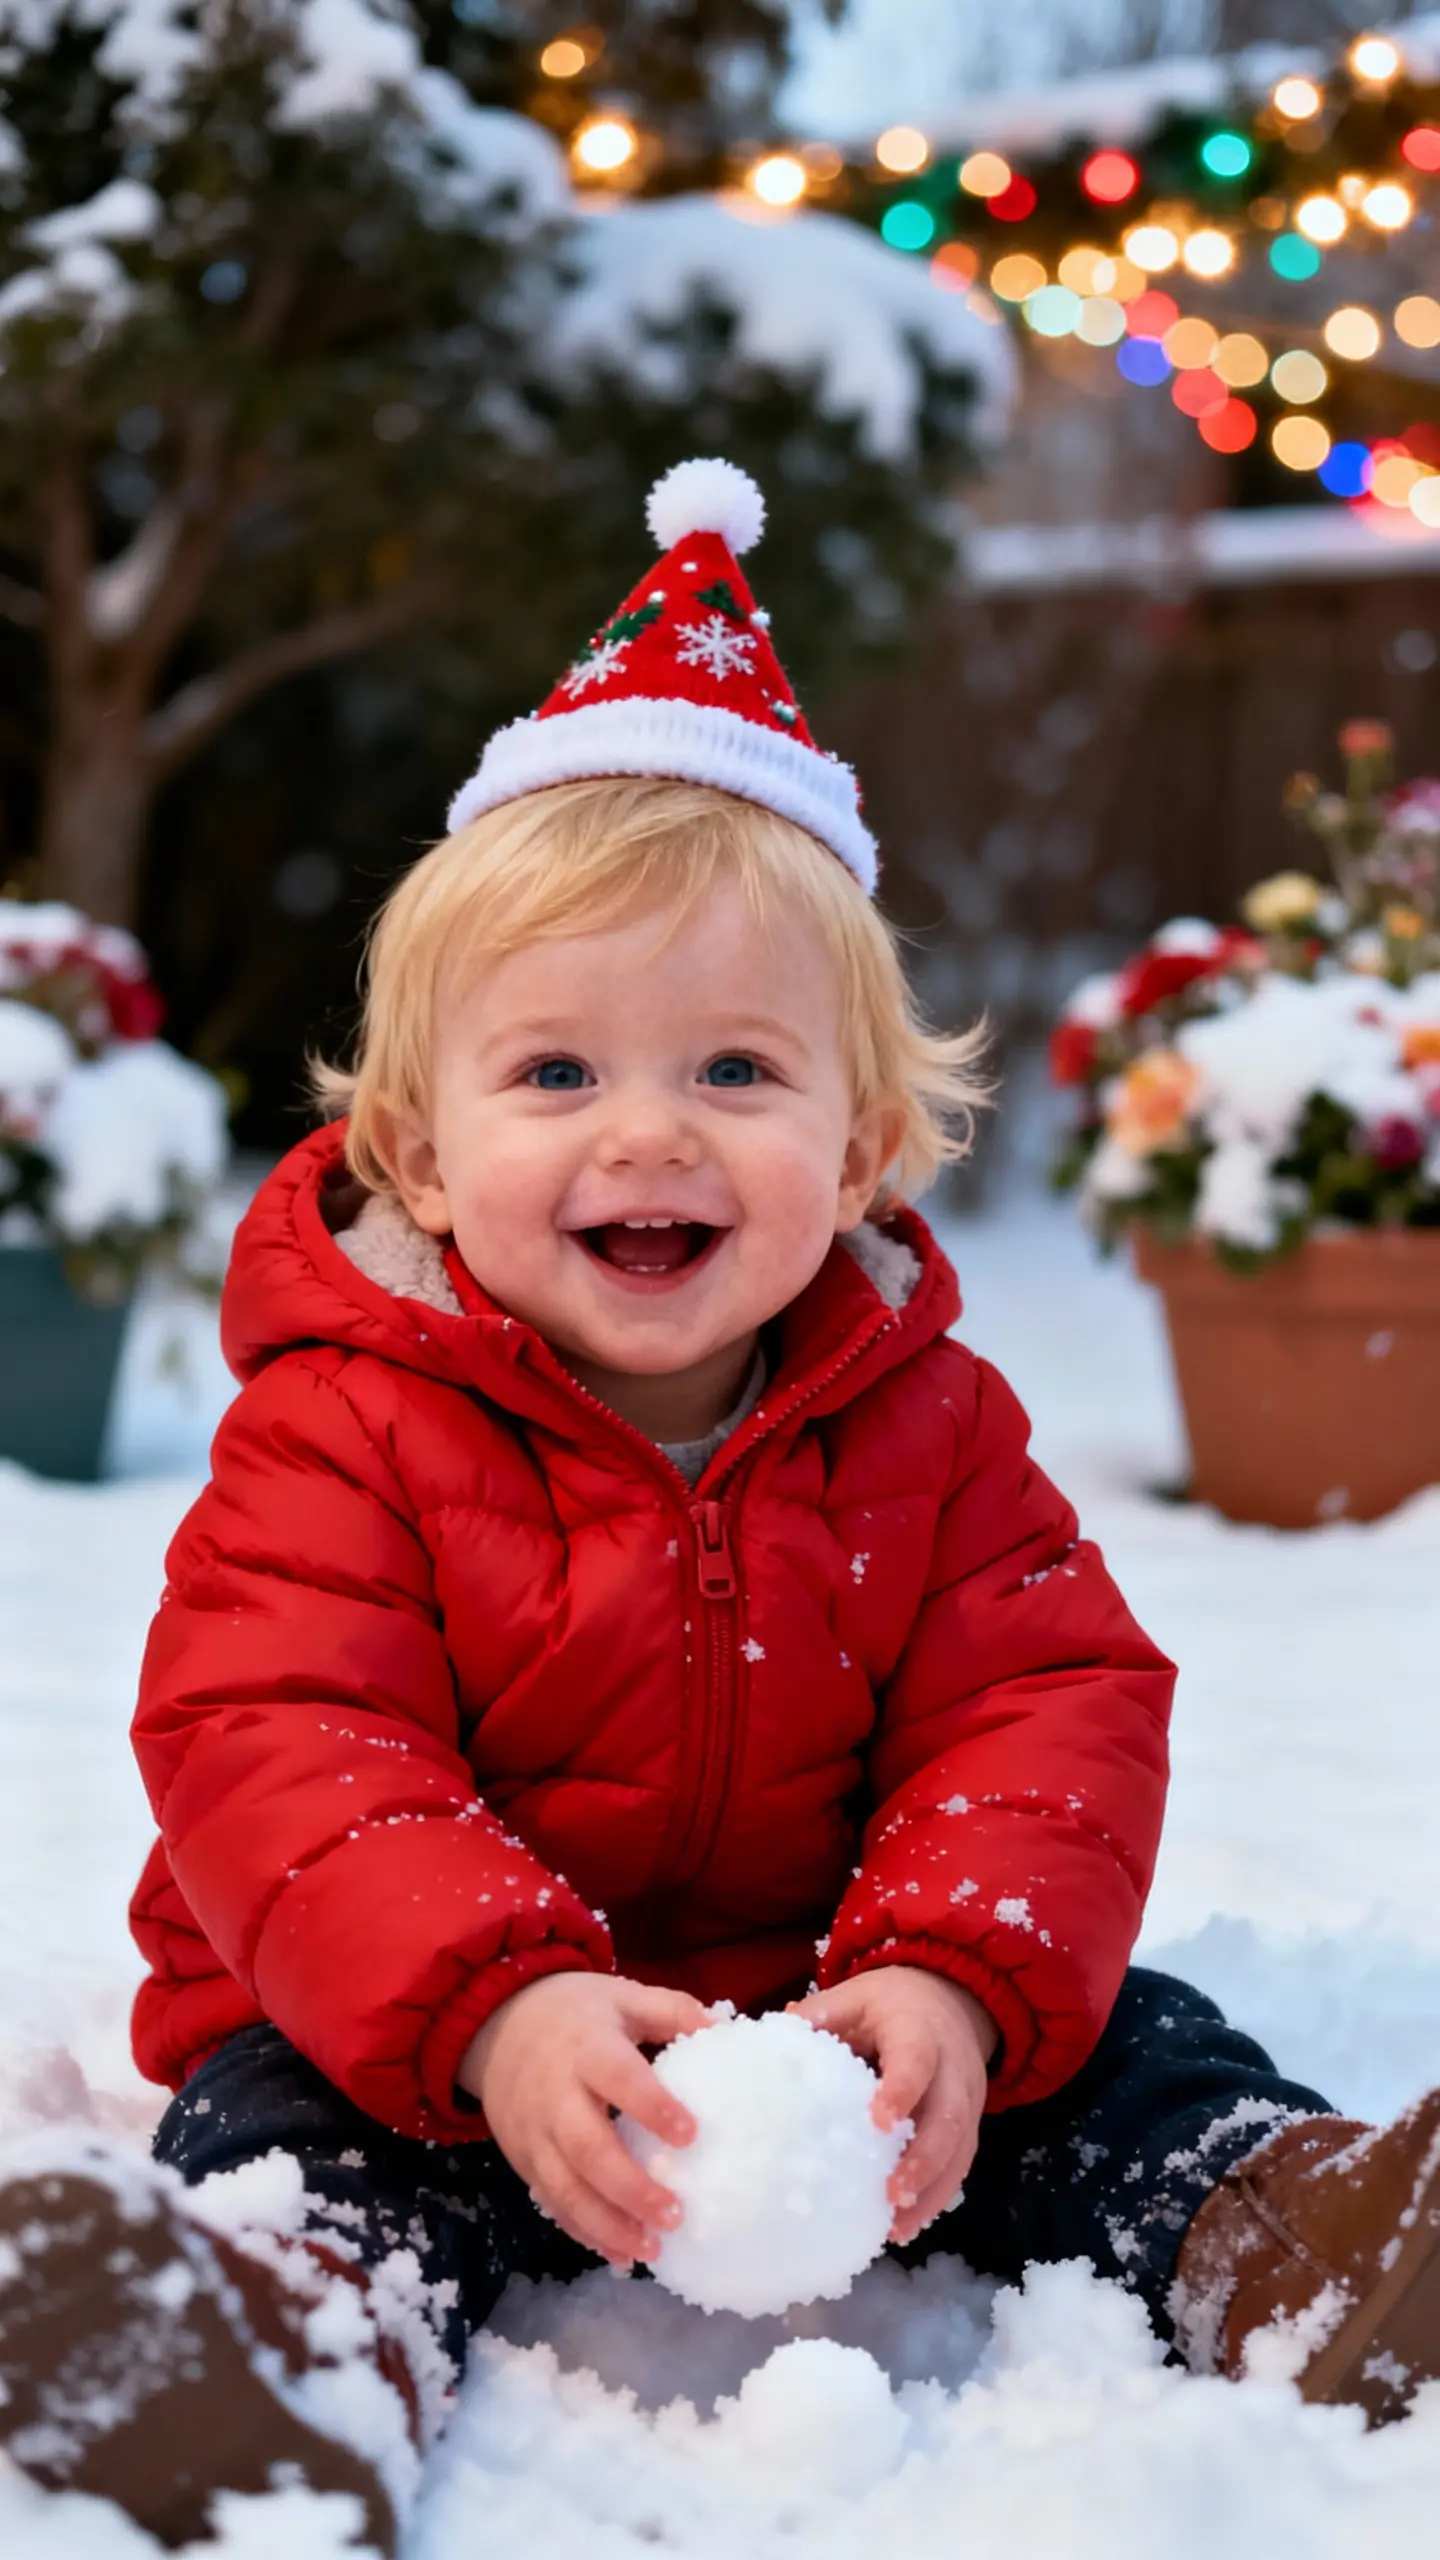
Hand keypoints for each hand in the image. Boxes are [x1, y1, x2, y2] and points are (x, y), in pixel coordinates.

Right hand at [458, 1972, 712, 2267]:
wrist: (495, 2024)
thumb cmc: (573, 2012)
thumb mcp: (622, 1997)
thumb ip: (673, 2012)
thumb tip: (727, 2033)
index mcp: (587, 2048)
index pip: (619, 2078)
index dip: (652, 2106)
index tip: (690, 2134)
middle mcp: (555, 2095)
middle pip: (588, 2149)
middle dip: (631, 2188)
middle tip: (675, 2215)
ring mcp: (534, 2133)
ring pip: (566, 2188)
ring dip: (607, 2225)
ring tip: (650, 2250)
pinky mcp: (522, 2160)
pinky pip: (550, 2202)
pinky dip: (583, 2232)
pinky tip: (619, 2254)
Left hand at [788, 1965, 996, 2245]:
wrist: (951, 1998)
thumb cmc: (892, 2002)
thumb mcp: (854, 1996)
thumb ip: (818, 2016)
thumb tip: (770, 2042)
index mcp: (920, 2030)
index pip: (917, 2060)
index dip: (901, 2090)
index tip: (879, 2122)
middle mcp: (954, 2068)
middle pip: (949, 2117)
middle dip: (925, 2160)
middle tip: (892, 2194)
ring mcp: (968, 2099)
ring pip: (960, 2150)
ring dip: (932, 2191)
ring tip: (898, 2227)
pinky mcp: (969, 2125)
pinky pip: (960, 2165)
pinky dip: (936, 2197)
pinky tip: (906, 2224)